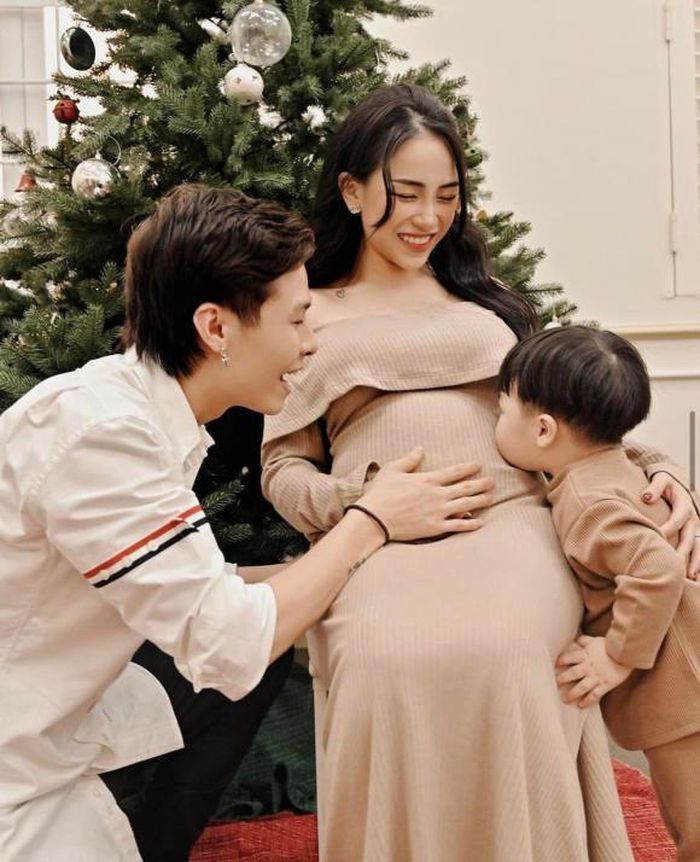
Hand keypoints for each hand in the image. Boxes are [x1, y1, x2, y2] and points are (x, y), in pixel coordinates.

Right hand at [358, 447, 493, 542]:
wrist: (375, 518)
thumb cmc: (381, 493)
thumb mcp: (392, 470)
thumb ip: (409, 459)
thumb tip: (420, 448)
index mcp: (427, 480)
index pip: (454, 472)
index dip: (468, 468)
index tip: (478, 465)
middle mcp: (437, 495)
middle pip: (465, 488)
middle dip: (481, 484)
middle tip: (492, 481)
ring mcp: (438, 512)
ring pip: (466, 505)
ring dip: (480, 500)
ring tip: (490, 498)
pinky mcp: (435, 527)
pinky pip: (458, 526)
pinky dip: (470, 524)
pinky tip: (480, 522)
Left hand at [555, 635, 632, 708]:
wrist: (626, 654)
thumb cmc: (611, 646)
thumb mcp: (596, 640)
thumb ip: (585, 641)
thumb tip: (576, 639)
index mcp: (585, 655)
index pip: (568, 658)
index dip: (561, 661)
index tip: (555, 665)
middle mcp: (588, 667)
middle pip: (572, 674)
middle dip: (562, 679)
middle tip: (555, 684)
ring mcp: (596, 677)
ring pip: (581, 687)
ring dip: (572, 694)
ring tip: (565, 699)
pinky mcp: (605, 685)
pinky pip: (594, 695)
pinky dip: (587, 701)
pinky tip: (581, 705)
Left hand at [642, 472, 699, 578]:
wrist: (677, 484)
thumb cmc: (666, 484)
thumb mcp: (661, 479)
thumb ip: (655, 487)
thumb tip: (646, 497)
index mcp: (685, 505)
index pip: (676, 521)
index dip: (666, 530)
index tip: (653, 538)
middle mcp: (693, 519)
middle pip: (688, 538)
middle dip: (681, 552)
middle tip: (671, 565)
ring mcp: (695, 528)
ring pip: (697, 547)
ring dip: (695, 562)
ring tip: (689, 576)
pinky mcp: (694, 534)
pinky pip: (697, 550)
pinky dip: (697, 562)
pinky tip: (692, 576)